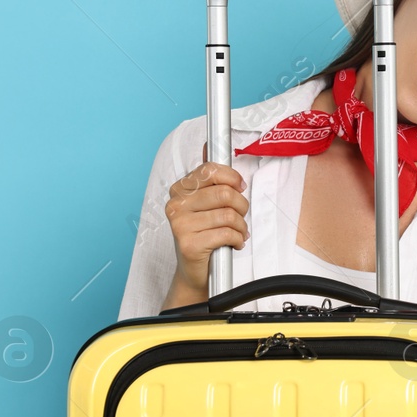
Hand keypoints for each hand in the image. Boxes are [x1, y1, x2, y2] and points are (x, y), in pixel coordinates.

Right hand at [165, 142, 249, 296]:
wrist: (194, 271)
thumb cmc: (203, 234)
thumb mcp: (205, 203)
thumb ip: (209, 177)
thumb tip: (210, 146)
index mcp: (179, 190)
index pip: (210, 170)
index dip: (232, 177)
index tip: (240, 187)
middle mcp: (176, 205)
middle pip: (224, 193)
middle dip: (241, 206)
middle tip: (240, 215)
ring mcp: (180, 225)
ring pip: (228, 214)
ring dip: (241, 225)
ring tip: (238, 231)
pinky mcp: (188, 244)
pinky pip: (227, 233)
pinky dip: (238, 238)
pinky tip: (235, 242)